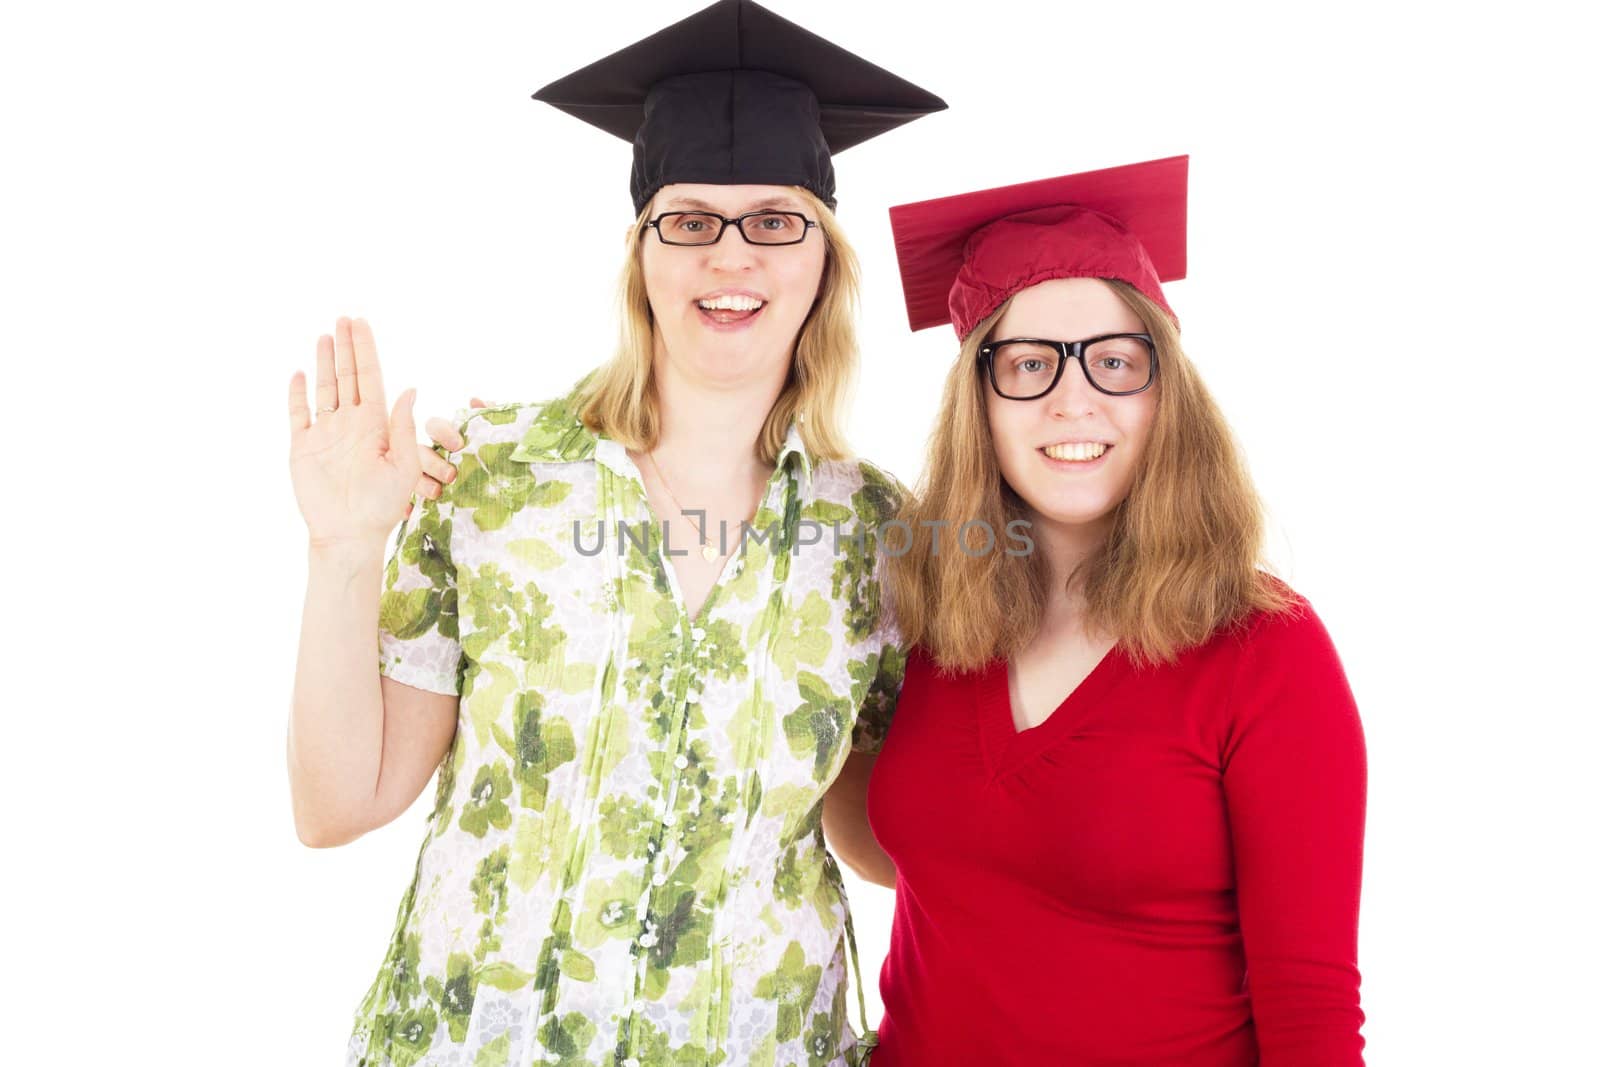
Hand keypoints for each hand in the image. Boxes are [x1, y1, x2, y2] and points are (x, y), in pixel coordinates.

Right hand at [287, 317, 419, 546]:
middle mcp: (350, 424)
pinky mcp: (302, 447)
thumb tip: (410, 388)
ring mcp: (325, 433)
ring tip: (326, 336)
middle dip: (346, 347)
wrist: (349, 533)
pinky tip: (300, 373)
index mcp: (375, 424)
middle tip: (344, 318)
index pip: (370, 377)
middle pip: (347, 376)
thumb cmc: (382, 506)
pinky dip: (297, 394)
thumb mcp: (403, 465)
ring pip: (324, 389)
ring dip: (325, 363)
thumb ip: (404, 426)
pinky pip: (298, 414)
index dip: (366, 350)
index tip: (361, 324)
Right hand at [404, 397, 494, 519]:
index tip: (458, 445)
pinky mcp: (424, 500)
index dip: (443, 432)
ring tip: (437, 494)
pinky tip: (412, 512)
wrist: (512, 495)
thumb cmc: (499, 461)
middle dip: (432, 462)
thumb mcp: (501, 439)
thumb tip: (476, 401)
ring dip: (421, 483)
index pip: (435, 426)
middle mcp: (432, 456)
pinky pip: (407, 501)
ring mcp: (425, 477)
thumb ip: (490, 417)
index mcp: (448, 438)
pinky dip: (407, 506)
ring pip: (410, 475)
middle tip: (451, 475)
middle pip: (419, 451)